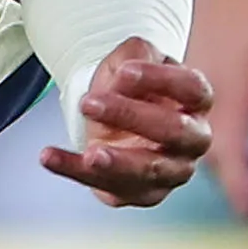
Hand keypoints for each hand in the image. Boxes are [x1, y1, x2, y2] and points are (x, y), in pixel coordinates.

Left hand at [44, 38, 213, 209]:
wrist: (116, 116)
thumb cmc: (132, 86)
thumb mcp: (132, 59)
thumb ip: (134, 56)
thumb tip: (123, 77)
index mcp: (197, 102)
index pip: (193, 89)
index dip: (161, 80)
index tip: (123, 72)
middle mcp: (192, 140)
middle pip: (175, 131)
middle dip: (132, 116)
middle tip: (90, 104)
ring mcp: (170, 172)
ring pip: (150, 171)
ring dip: (117, 162)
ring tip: (89, 153)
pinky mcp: (140, 193)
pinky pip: (108, 187)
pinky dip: (75, 171)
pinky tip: (50, 157)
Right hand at [185, 0, 247, 216]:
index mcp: (230, 91)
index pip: (230, 155)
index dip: (239, 188)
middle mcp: (204, 93)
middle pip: (210, 155)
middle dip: (232, 181)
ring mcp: (195, 81)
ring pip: (200, 136)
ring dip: (224, 158)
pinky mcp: (193, 71)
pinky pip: (196, 116)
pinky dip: (215, 134)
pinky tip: (240, 135)